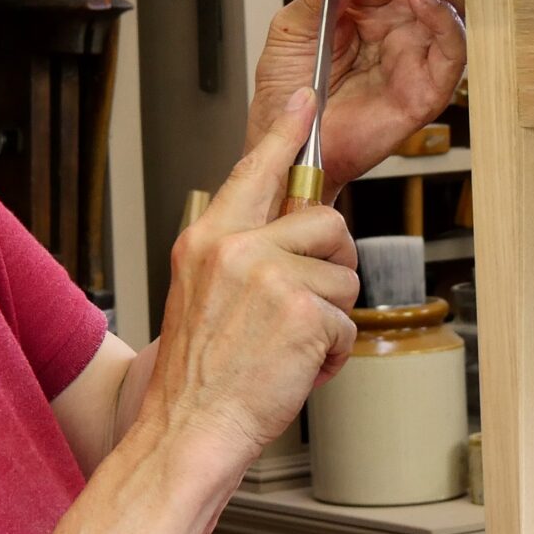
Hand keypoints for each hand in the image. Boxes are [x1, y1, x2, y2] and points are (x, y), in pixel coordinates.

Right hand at [151, 89, 359, 465]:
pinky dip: (332, 354)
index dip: (287, 133)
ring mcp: (269, 276)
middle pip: (324, 221)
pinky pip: (346, 320)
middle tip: (310, 304)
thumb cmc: (198, 376)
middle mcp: (234, 247)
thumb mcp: (203, 294)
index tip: (306, 102)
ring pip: (343, 274)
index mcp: (207, 238)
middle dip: (332, 265)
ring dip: (330, 318)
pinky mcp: (302, 311)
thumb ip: (242, 254)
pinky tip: (297, 368)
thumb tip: (294, 230)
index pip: (254, 168)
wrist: (187, 431)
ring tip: (290, 346)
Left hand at [247, 0, 465, 191]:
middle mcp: (392, 29)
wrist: (287, 146)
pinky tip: (424, 1)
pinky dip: (445, 23)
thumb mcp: (292, 32)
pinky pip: (450, 52)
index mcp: (361, 12)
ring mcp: (411, 56)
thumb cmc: (286, 97)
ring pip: (447, 7)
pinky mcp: (425, 88)